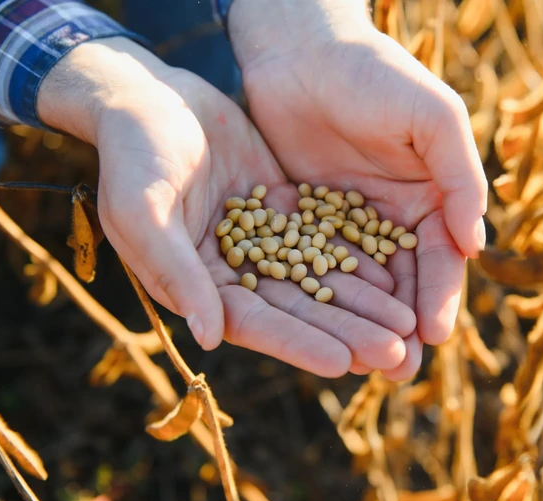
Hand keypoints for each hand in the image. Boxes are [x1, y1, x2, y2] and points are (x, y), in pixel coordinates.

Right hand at [37, 38, 415, 376]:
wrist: (149, 95)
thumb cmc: (134, 153)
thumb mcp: (144, 211)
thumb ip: (177, 272)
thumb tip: (210, 339)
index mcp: (195, 283)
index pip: (254, 323)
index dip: (299, 343)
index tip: (344, 363)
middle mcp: (232, 270)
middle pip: (298, 308)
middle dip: (346, 331)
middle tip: (396, 355)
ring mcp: (261, 239)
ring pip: (319, 276)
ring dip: (362, 302)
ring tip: (408, 324)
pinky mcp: (282, 207)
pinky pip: (325, 235)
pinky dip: (357, 254)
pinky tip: (397, 270)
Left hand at [228, 1, 488, 379]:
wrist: (300, 51)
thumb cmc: (374, 75)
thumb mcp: (432, 117)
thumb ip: (459, 177)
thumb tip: (476, 244)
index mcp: (433, 196)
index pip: (440, 257)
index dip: (440, 296)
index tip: (435, 334)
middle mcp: (393, 216)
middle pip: (402, 283)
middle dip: (403, 327)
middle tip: (400, 371)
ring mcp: (348, 222)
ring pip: (359, 285)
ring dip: (362, 325)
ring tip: (360, 366)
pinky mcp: (304, 220)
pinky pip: (312, 267)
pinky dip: (318, 299)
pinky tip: (316, 331)